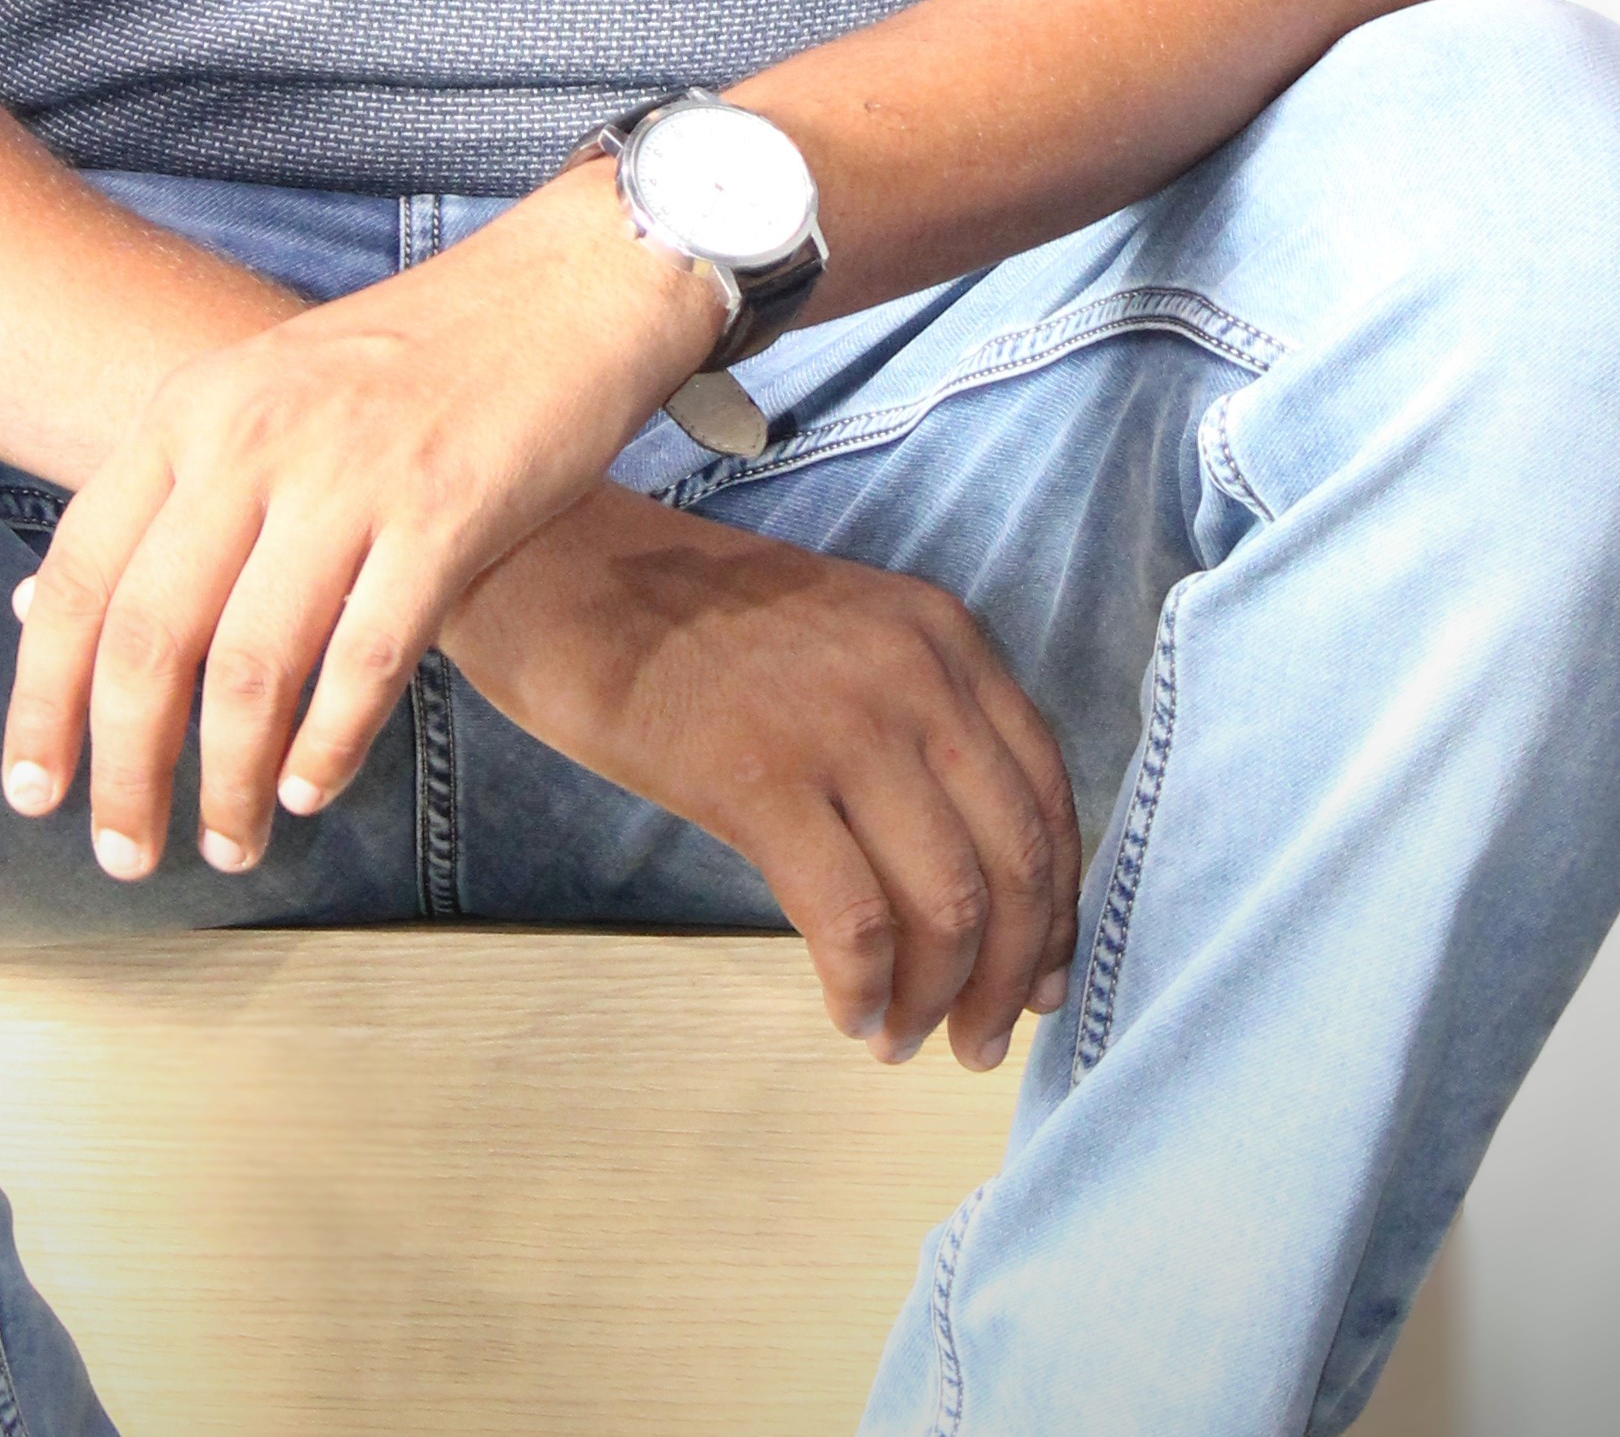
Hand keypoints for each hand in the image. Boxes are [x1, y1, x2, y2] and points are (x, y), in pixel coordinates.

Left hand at [0, 161, 718, 877]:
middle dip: (126, 770)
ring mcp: (347, 474)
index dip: (43, 699)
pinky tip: (313, 791)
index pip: (79, 575)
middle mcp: (252, 439)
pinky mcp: (443, 513)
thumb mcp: (255, 394)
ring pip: (249, 670)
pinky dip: (329, 746)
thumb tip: (34, 604)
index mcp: (192, 410)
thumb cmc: (404, 361)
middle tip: (128, 855)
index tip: (32, 793)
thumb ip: (161, 495)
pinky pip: (365, 662)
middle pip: (148, 639)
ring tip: (230, 843)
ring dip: (228, 782)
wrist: (563, 289)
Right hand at [445, 490, 1082, 1070]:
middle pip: (1015, 860)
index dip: (1055, 908)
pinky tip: (849, 1014)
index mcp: (944, 637)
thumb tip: (969, 880)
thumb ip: (914, 730)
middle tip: (980, 1043)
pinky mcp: (763, 777)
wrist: (564, 576)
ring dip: (940, 997)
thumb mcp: (840, 644)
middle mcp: (917, 673)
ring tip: (904, 1039)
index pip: (1048, 793)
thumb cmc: (689, 622)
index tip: (1042, 982)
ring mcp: (843, 722)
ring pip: (950, 903)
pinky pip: (855, 921)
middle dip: (1011, 974)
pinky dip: (866, 990)